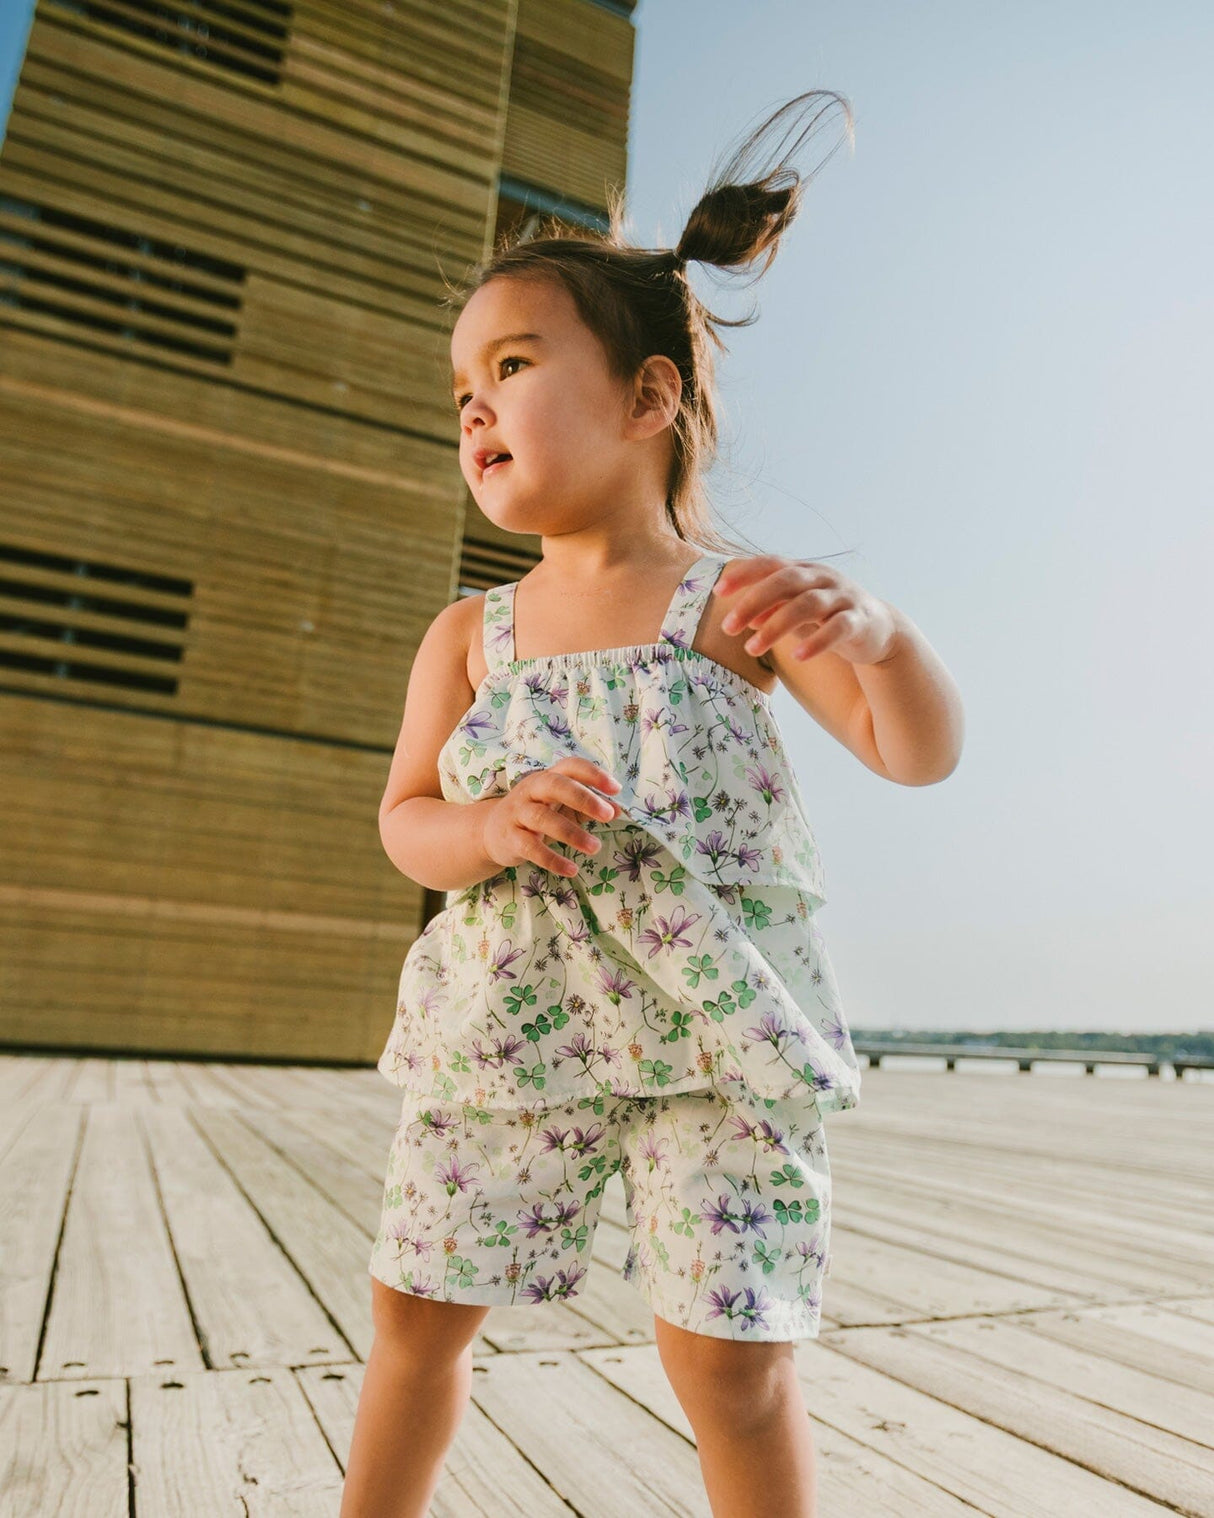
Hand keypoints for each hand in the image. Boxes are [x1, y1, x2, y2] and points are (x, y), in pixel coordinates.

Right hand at [482, 757, 624, 877]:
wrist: (492, 832)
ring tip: (595, 847)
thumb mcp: (562, 807)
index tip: (616, 789)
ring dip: (572, 833)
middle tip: (607, 815)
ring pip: (543, 818)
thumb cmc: (536, 814)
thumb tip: (618, 810)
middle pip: (555, 785)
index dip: (593, 774)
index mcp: (547, 778)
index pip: (571, 766)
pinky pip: (531, 848)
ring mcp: (518, 813)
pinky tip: (571, 870)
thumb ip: (589, 807)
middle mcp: (531, 790)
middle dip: (583, 798)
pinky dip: (552, 859)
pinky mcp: (510, 838)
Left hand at [714, 554, 899, 665]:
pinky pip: (837, 629)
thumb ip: (771, 609)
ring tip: (752, 648)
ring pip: (807, 605)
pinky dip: (817, 642)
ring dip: (776, 626)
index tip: (718, 591)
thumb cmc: (827, 617)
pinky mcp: (858, 620)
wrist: (877, 630)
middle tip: (727, 627)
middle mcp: (822, 579)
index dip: (744, 574)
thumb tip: (742, 619)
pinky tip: (799, 656)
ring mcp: (842, 597)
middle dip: (753, 601)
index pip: (771, 563)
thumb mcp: (796, 609)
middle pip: (786, 581)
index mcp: (804, 571)